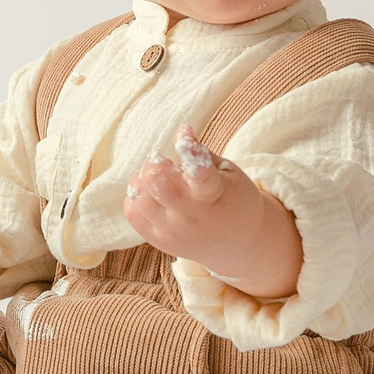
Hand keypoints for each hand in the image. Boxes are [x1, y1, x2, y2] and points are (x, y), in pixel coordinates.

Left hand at [123, 126, 301, 299]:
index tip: (183, 137)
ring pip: (138, 195)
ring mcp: (173, 232)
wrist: (240, 242)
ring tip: (161, 179)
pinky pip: (132, 212)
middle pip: (156, 182)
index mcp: (215, 195)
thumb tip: (182, 131)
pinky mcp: (160, 241)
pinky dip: (136, 196)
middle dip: (154, 163)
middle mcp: (192, 216)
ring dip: (143, 179)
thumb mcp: (226, 172)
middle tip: (165, 163)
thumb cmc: (233, 198)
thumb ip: (200, 154)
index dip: (189, 152)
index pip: (200, 174)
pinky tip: (153, 194)